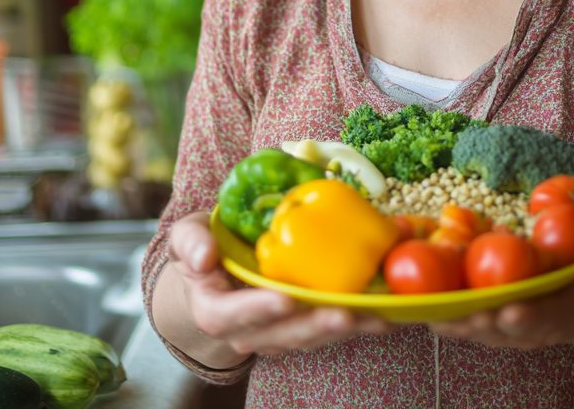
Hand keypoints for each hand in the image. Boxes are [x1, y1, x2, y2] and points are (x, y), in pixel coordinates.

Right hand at [154, 211, 391, 367]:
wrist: (217, 273)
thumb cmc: (204, 249)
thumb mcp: (187, 237)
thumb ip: (190, 243)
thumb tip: (204, 255)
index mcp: (215, 311)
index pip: (233, 316)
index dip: (259, 310)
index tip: (284, 298)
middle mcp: (249, 331)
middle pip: (283, 334)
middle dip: (316, 325)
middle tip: (344, 313)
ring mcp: (279, 332)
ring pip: (313, 336)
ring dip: (347, 328)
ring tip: (376, 316)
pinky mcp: (304, 326)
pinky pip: (331, 328)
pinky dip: (359, 321)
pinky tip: (386, 312)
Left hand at [431, 154, 573, 350]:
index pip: (556, 311)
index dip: (532, 313)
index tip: (509, 307)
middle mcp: (553, 322)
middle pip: (512, 331)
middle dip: (483, 323)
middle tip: (457, 309)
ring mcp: (531, 331)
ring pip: (492, 336)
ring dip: (463, 327)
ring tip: (431, 314)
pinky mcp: (515, 332)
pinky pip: (484, 332)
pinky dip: (459, 325)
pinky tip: (430, 312)